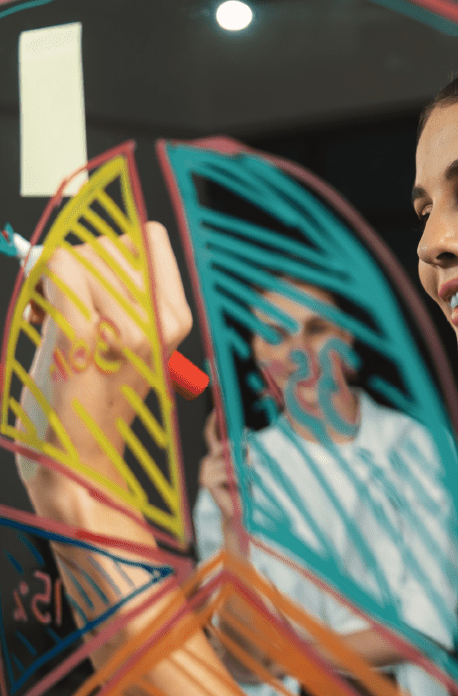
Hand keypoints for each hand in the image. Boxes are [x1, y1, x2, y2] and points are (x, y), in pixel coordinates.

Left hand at [18, 221, 191, 506]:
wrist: (82, 458)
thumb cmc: (98, 397)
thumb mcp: (135, 341)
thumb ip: (126, 290)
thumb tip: (80, 242)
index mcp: (177, 318)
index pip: (150, 237)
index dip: (116, 249)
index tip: (100, 279)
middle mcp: (159, 322)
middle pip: (109, 243)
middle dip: (81, 265)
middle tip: (71, 308)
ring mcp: (125, 331)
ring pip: (81, 255)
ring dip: (56, 279)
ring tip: (57, 320)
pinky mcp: (84, 339)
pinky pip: (61, 269)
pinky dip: (43, 283)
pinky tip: (44, 314)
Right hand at [198, 409, 238, 520]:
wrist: (238, 512)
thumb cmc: (243, 488)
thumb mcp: (245, 465)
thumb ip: (241, 451)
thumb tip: (244, 435)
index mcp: (214, 455)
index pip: (211, 433)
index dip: (213, 420)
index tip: (218, 407)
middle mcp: (206, 461)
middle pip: (224, 446)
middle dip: (238, 454)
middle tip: (247, 465)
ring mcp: (204, 470)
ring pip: (228, 458)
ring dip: (241, 468)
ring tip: (244, 478)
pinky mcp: (206, 479)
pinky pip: (227, 469)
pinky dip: (236, 475)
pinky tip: (237, 483)